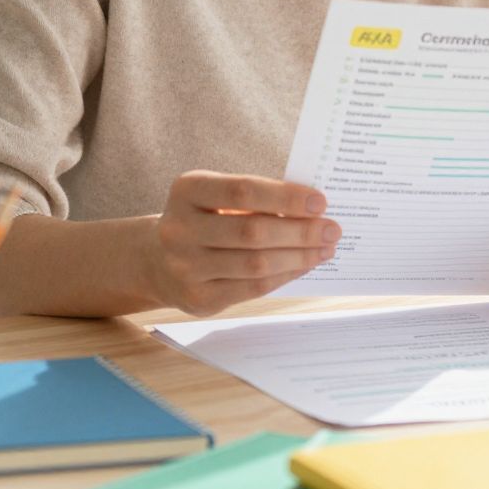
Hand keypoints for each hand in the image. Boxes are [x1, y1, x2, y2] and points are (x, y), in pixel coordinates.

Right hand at [144, 171, 337, 315]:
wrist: (156, 259)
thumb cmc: (203, 219)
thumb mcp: (216, 196)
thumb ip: (256, 197)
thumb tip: (313, 209)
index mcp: (187, 190)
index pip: (242, 190)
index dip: (285, 197)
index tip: (320, 201)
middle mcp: (179, 229)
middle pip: (252, 232)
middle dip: (300, 231)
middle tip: (333, 229)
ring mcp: (185, 267)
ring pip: (256, 264)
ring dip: (299, 256)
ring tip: (325, 248)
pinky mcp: (198, 298)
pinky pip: (253, 288)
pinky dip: (286, 275)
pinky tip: (305, 265)